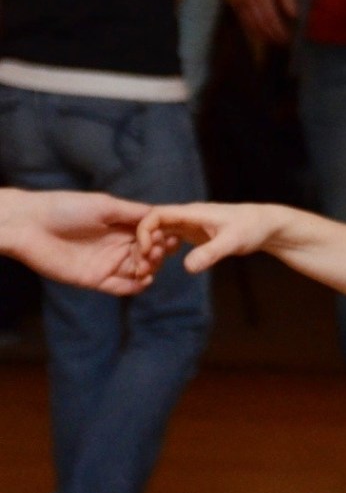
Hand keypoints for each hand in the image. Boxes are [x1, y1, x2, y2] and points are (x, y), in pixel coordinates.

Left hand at [2, 190, 162, 293]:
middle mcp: (117, 246)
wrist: (30, 225)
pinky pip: (121, 287)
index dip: (162, 238)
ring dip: (149, 270)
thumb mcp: (106, 205)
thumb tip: (162, 215)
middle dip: (157, 254)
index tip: (169, 238)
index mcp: (121, 227)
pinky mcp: (95, 279)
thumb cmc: (67, 208)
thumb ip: (134, 213)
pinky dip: (136, 287)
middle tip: (155, 252)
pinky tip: (144, 280)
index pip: (150, 236)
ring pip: (138, 271)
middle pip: (147, 255)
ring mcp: (107, 263)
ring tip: (148, 265)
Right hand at [137, 202, 278, 273]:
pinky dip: (161, 252)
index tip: (145, 252)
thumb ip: (211, 253)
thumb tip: (187, 268)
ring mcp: (190, 225)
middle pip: (153, 225)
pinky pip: (170, 240)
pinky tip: (160, 267)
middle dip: (144, 245)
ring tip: (147, 271)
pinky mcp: (194, 234)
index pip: (157, 214)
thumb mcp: (232, 242)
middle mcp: (187, 216)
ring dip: (151, 250)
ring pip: (160, 234)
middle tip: (142, 269)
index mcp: (193, 212)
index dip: (144, 231)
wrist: (266, 226)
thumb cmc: (251, 228)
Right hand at [234, 0, 297, 43]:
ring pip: (249, 22)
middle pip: (260, 23)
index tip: (286, 37)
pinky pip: (241, 17)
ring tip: (269, 40)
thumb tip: (294, 15)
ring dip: (260, 34)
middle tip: (280, 41)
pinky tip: (256, 32)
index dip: (278, 30)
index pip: (271, 18)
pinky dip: (249, 26)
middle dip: (270, 34)